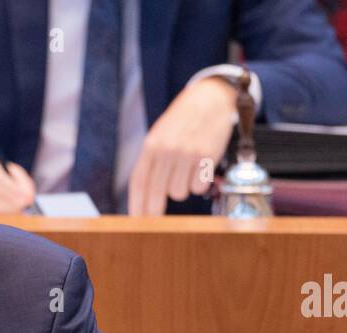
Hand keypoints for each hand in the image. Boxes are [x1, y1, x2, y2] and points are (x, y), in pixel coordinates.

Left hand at [127, 77, 237, 215]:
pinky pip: (198, 187)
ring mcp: (188, 153)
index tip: (136, 220)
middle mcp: (168, 149)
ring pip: (179, 193)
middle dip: (154, 210)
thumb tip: (143, 196)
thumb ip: (151, 161)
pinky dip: (198, 183)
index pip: (139, 181)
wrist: (210, 98)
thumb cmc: (182, 121)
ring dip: (181, 188)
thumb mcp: (159, 135)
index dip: (136, 203)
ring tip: (185, 170)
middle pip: (156, 192)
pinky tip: (199, 167)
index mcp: (151, 144)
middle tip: (154, 219)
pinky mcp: (207, 157)